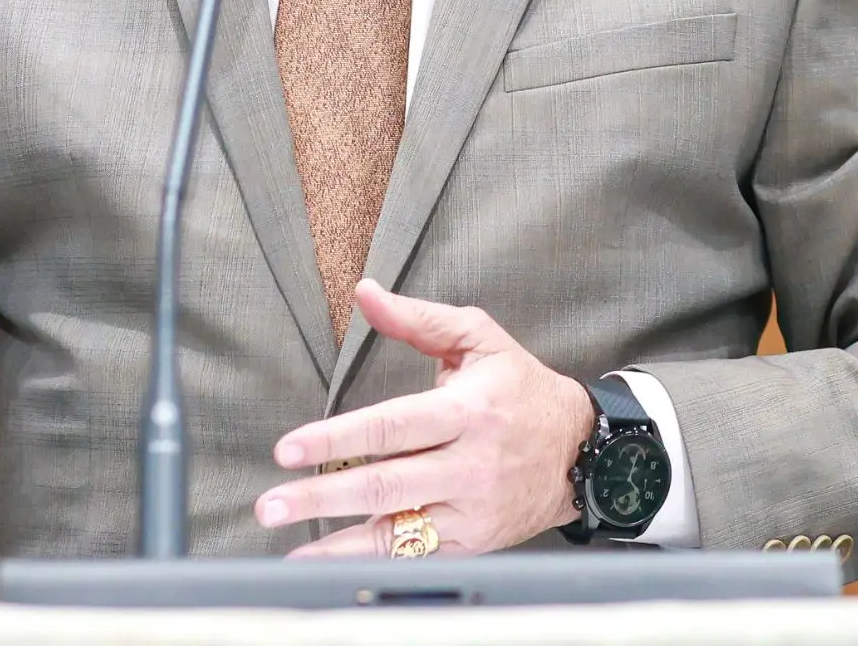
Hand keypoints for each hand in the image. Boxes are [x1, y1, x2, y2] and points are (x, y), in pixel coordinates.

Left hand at [255, 278, 594, 556]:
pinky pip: (418, 555)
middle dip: (321, 497)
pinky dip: (374, 563)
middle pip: (385, 484)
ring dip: (338, 543)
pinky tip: (333, 565)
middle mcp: (469, 466)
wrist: (586, 452)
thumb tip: (365, 293)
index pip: (390, 428)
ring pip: (399, 531)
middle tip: (270, 504)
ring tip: (290, 546)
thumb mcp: (479, 338)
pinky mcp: (474, 541)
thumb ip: (417, 318)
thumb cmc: (522, 389)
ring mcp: (472, 510)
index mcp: (466, 412)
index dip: (336, 440)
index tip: (288, 449)